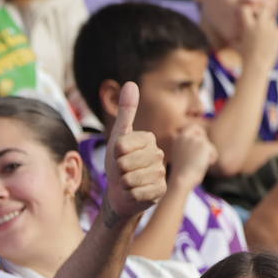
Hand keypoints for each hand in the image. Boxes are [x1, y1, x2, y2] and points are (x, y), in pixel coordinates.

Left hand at [102, 82, 166, 219]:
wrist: (120, 192)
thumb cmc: (118, 163)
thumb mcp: (118, 136)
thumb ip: (125, 112)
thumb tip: (131, 83)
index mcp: (148, 139)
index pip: (122, 145)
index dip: (115, 153)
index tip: (118, 155)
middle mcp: (158, 154)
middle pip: (127, 163)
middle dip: (118, 170)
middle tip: (122, 171)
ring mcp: (161, 173)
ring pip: (132, 179)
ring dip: (124, 183)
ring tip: (127, 181)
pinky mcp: (160, 190)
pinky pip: (139, 193)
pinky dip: (131, 195)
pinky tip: (134, 192)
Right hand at [165, 124, 217, 189]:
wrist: (182, 178)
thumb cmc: (181, 174)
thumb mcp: (181, 158)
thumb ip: (188, 149)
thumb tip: (201, 148)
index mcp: (177, 139)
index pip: (190, 128)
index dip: (197, 132)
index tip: (201, 138)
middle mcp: (185, 136)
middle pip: (200, 131)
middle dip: (204, 140)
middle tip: (208, 150)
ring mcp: (194, 139)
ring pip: (207, 144)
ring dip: (207, 154)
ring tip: (201, 165)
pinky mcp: (204, 144)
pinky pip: (213, 152)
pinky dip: (211, 159)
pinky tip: (205, 165)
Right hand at [235, 4, 277, 71]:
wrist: (257, 67)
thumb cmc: (245, 57)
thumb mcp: (237, 44)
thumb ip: (239, 32)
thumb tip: (239, 26)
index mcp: (248, 26)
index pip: (246, 9)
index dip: (246, 11)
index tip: (247, 15)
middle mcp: (260, 24)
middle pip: (264, 9)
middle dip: (262, 13)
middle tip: (260, 20)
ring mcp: (271, 28)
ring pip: (271, 20)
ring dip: (267, 25)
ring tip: (263, 37)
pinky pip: (277, 29)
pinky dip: (273, 34)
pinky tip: (269, 43)